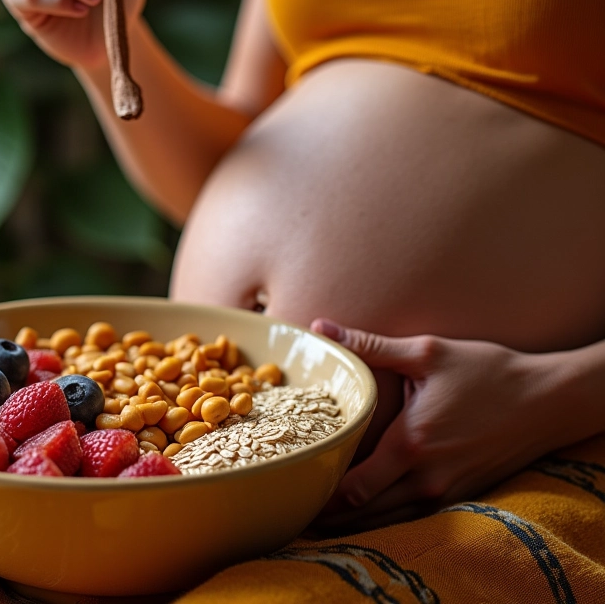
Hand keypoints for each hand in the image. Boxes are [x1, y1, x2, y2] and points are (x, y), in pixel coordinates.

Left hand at [310, 319, 565, 531]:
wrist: (548, 400)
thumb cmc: (488, 372)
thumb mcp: (426, 352)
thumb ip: (369, 345)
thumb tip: (321, 326)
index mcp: (412, 444)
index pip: (354, 486)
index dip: (322, 490)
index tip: (298, 483)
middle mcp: (427, 478)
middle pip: (365, 513)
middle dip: (330, 512)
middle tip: (300, 499)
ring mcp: (447, 492)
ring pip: (388, 520)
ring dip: (355, 519)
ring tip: (321, 509)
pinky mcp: (462, 495)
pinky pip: (413, 516)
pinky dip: (385, 515)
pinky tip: (367, 505)